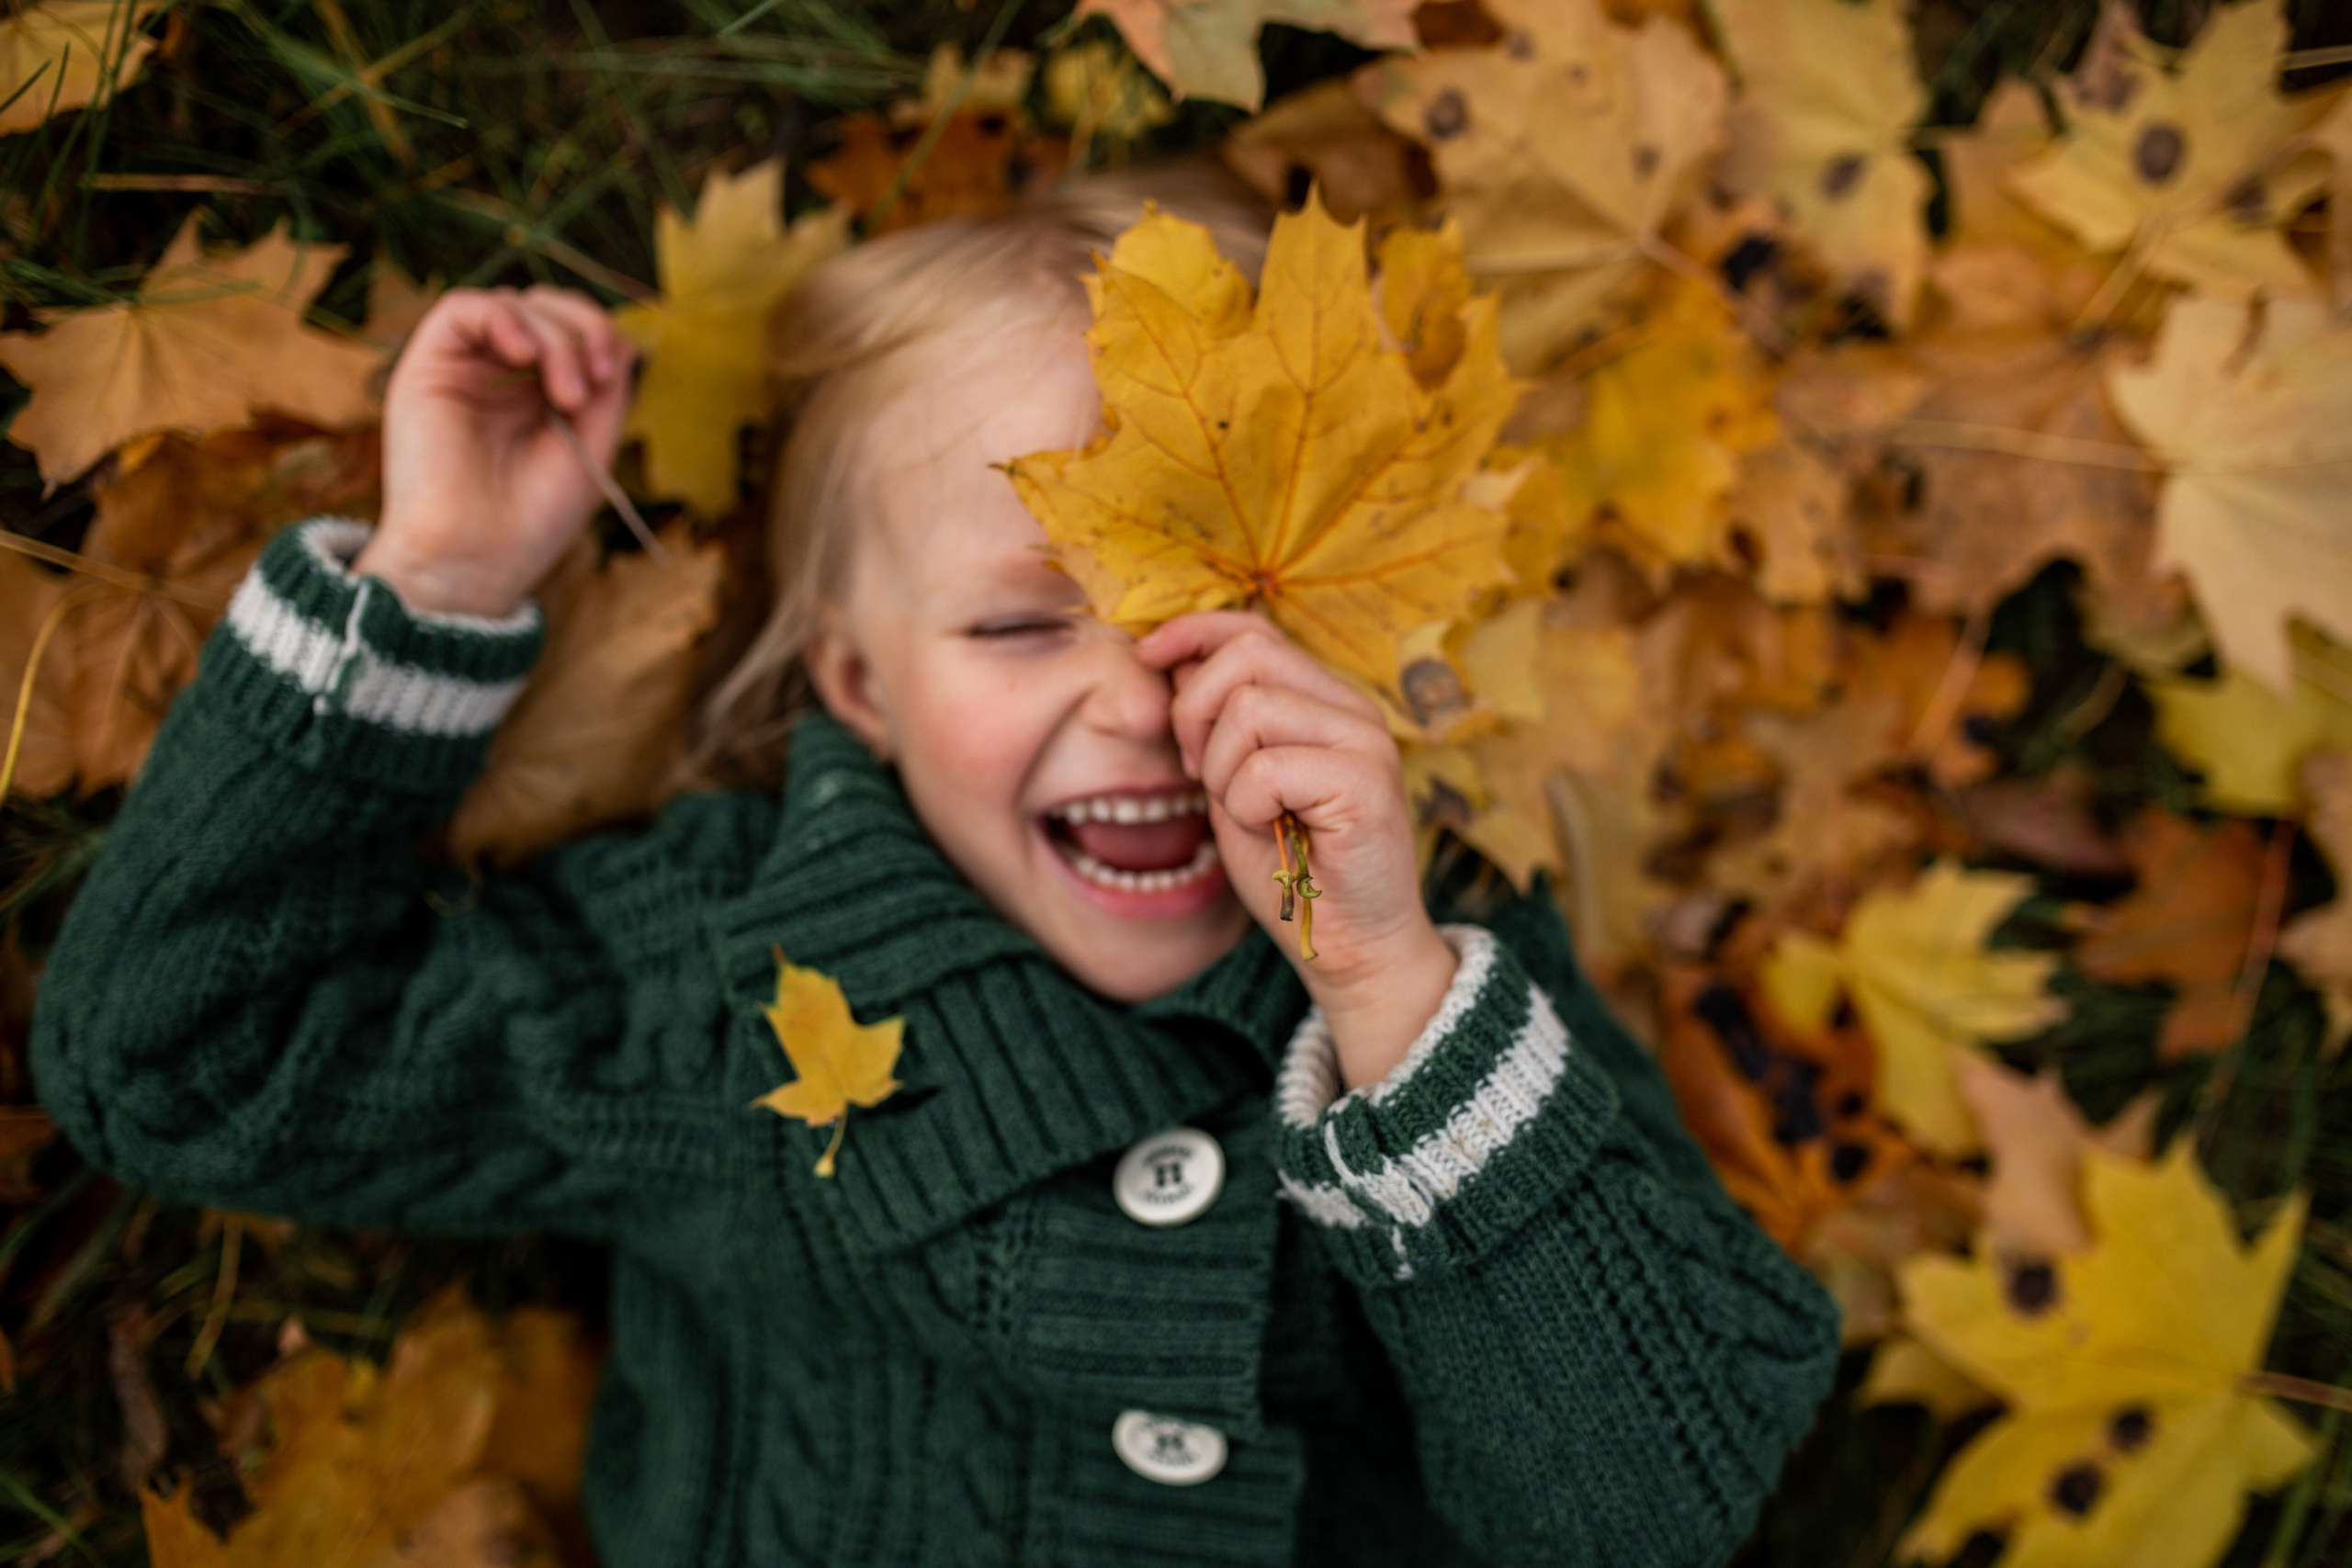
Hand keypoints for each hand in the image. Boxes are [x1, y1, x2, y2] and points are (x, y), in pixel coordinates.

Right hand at [358, 286, 633, 617]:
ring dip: (554, 338)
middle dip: (583, 329)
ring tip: (567, 395)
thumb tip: (623, 338)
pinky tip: (525, 355)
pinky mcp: (428, 366)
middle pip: (547, 307)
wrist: (475, 558)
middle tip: (593, 384)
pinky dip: (503, 317)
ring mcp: (464, 369)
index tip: (612, 376)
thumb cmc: (533, 517)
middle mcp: (499, 376)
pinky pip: (461, 308)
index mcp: (538, 394)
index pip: (573, 332)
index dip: (600, 336)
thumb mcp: (591, 445)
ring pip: (514, 304)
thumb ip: (608, 388)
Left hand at [1137, 612, 1457, 1091]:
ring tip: (1250, 814)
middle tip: (1201, 774)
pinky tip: (1272, 834)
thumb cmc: (1294, 870)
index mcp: (1325, 700)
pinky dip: (1246, 808)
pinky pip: (1265, 769)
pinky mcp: (1367, 784)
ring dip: (1222, 772)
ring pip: (1249, 710)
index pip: (1253, 630)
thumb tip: (1172, 660)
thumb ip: (1214, 725)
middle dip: (1195, 710)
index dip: (1192, 633)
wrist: (1352, 947)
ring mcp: (1366, 742)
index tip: (1146, 658)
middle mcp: (1354, 709)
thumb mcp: (1235, 784)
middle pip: (1248, 654)